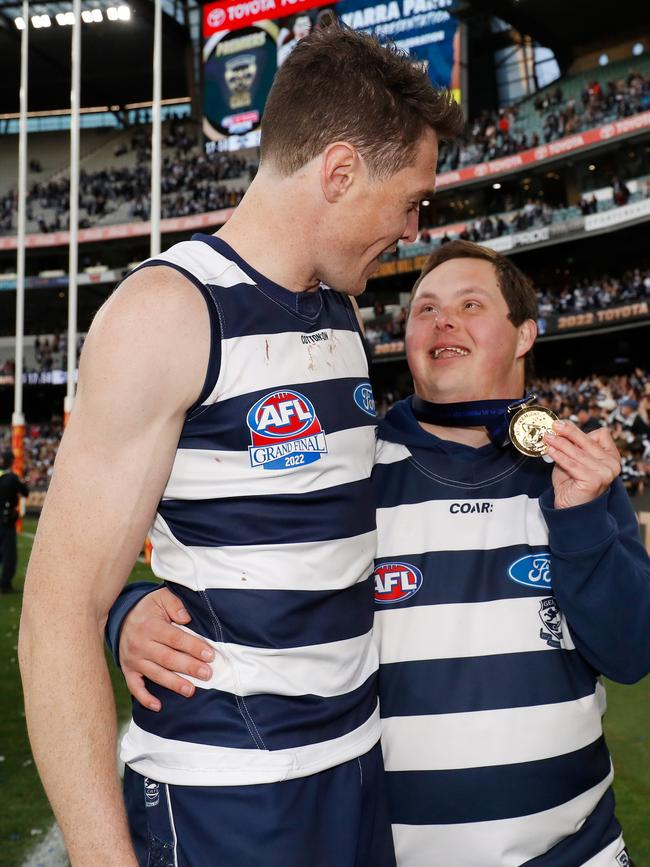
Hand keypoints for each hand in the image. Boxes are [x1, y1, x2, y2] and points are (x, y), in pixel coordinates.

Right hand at [119, 587, 213, 710]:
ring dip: (173, 684)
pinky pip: (134, 687)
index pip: (175, 639)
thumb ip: (175, 604)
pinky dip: (145, 698)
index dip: (193, 647)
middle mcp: (140, 644)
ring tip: (191, 690)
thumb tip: (186, 617)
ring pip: (155, 674)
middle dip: (189, 667)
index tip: (210, 655)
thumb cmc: (149, 608)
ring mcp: (133, 659)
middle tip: (207, 674)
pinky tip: (158, 706)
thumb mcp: (161, 598)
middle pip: (168, 658)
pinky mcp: (128, 670)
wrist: (121, 616)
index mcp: (151, 626)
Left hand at [544, 420, 620, 509]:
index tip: (563, 428)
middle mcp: (612, 464)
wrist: (571, 508)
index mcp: (611, 456)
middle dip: (569, 432)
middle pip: (589, 440)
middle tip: (555, 425)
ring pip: (578, 452)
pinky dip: (560, 456)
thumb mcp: (573, 459)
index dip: (581, 432)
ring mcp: (605, 473)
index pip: (601, 435)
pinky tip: (550, 451)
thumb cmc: (572, 483)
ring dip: (561, 444)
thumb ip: (571, 445)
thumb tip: (559, 428)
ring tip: (547, 438)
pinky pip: (572, 464)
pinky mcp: (594, 481)